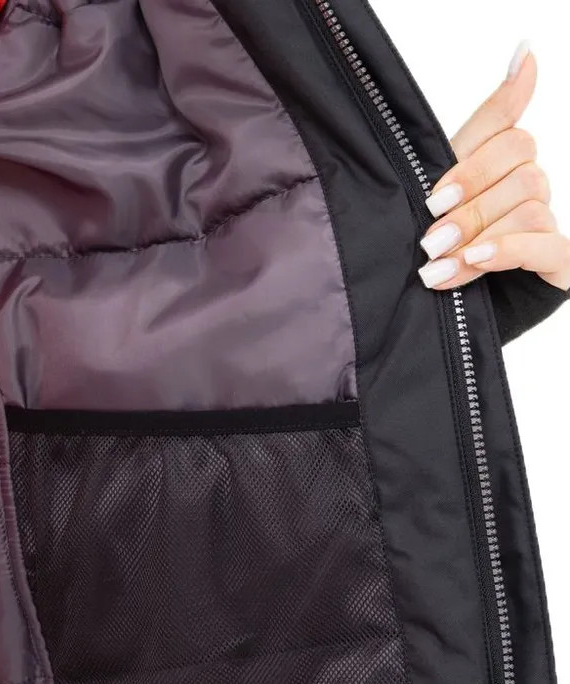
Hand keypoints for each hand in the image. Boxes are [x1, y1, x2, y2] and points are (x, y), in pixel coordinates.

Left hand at [418, 41, 569, 292]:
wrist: (442, 332)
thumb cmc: (436, 259)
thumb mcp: (439, 198)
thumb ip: (479, 132)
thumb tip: (528, 50)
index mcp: (498, 169)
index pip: (507, 128)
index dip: (478, 151)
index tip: (436, 192)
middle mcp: (528, 191)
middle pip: (519, 164)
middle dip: (468, 200)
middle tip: (429, 236)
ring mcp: (546, 226)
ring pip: (529, 202)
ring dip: (476, 234)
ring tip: (437, 267)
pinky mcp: (560, 263)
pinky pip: (545, 242)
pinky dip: (506, 250)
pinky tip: (475, 261)